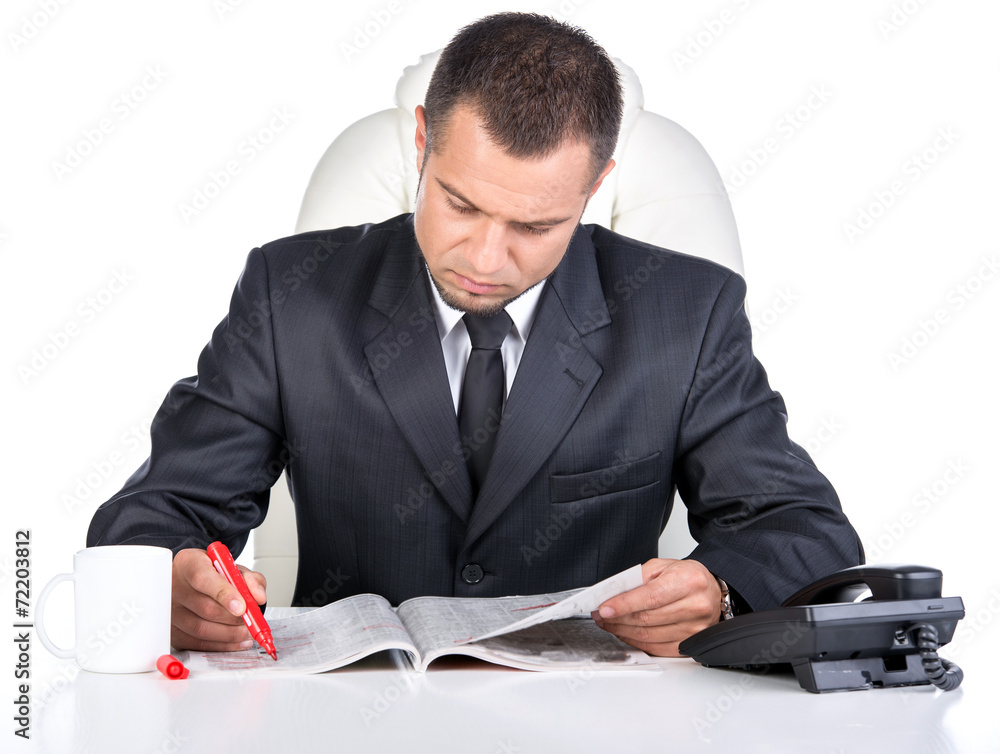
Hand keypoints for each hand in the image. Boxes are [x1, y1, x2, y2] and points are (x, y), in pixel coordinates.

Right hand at [171, 547, 267, 651]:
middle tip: (250, 621)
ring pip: (200, 629)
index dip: (224, 594)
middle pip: (204, 608)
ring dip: (229, 634)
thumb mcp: (234, 568)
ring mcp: (170, 610)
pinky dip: (220, 645)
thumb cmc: (212, 573)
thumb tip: (259, 597)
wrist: (192, 579)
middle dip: (233, 618)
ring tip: (246, 632)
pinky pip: (196, 643)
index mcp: (189, 563)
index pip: (203, 579)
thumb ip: (250, 579)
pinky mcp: (172, 630)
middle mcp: (174, 586)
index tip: (242, 607)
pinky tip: (236, 641)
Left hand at [592, 558, 720, 656]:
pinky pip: (657, 648)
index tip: (604, 608)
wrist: (710, 591)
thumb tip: (613, 594)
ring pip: (649, 635)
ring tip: (609, 623)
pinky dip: (636, 642)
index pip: (650, 597)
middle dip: (618, 618)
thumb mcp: (662, 567)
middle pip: (647, 618)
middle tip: (601, 615)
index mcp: (689, 581)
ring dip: (623, 631)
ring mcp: (695, 628)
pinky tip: (625, 633)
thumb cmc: (687, 577)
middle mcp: (696, 606)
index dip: (624, 605)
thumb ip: (638, 578)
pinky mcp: (691, 644)